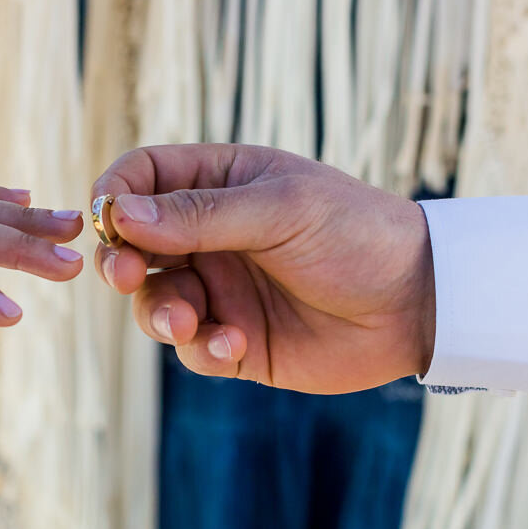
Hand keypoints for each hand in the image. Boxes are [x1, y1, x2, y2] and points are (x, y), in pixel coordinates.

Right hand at [91, 144, 434, 394]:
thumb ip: (198, 214)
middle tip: (126, 276)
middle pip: (132, 247)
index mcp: (220, 183)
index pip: (143, 178)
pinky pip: (193, 350)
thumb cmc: (356, 233)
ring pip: (155, 302)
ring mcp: (222, 290)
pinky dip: (202, 349)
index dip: (114, 196)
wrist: (420, 303)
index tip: (107, 219)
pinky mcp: (238, 343)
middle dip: (120, 262)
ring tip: (189, 322)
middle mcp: (211, 237)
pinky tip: (235, 345)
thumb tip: (118, 213)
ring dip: (159, 313)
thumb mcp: (279, 209)